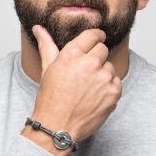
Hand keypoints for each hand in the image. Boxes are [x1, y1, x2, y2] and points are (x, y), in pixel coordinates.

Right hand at [25, 25, 122, 153]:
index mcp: (72, 54)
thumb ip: (47, 45)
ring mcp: (103, 78)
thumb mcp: (48, 68)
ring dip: (102, 73)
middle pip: (102, 49)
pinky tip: (95, 96)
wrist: (57, 127)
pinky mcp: (113, 93)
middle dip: (96, 58)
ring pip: (110, 66)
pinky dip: (109, 87)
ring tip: (87, 87)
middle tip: (85, 72)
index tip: (97, 39)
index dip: (96, 37)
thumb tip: (39, 28)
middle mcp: (89, 63)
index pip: (93, 35)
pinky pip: (116, 82)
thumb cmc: (51, 98)